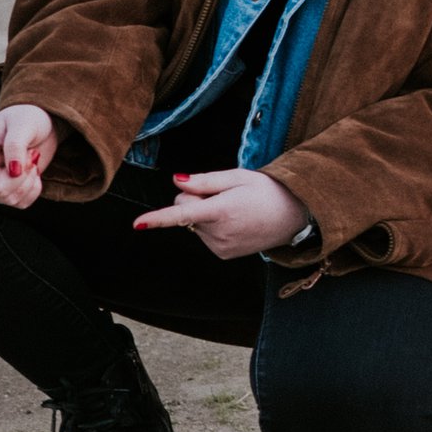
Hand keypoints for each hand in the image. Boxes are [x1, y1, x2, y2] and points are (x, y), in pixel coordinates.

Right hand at [0, 104, 55, 211]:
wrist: (43, 124)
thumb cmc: (27, 118)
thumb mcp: (22, 124)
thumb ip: (15, 145)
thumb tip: (13, 171)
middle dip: (20, 177)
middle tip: (29, 155)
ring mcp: (1, 181)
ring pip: (10, 198)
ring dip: (28, 181)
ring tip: (31, 160)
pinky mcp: (15, 190)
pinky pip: (22, 203)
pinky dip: (34, 190)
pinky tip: (34, 174)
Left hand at [133, 167, 311, 260]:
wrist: (294, 215)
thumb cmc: (265, 191)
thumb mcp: (237, 177)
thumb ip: (204, 181)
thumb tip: (176, 181)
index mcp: (221, 210)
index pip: (182, 213)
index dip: (158, 218)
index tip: (137, 224)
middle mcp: (219, 233)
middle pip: (184, 210)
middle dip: (195, 199)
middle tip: (225, 195)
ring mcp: (221, 247)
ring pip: (193, 224)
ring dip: (205, 214)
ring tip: (233, 209)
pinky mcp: (223, 254)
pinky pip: (203, 235)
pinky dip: (212, 226)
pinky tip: (234, 221)